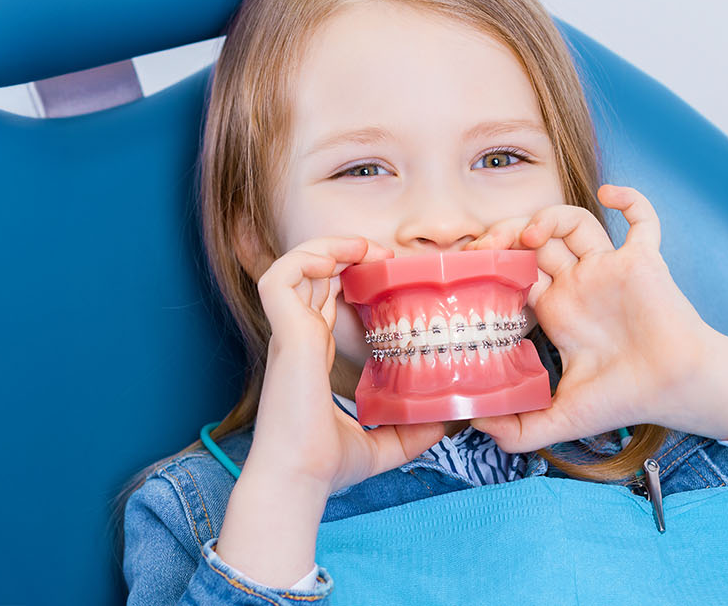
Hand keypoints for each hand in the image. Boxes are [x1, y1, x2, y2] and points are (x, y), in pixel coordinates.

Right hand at [245, 235, 448, 494]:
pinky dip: (307, 257)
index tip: (385, 277)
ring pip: (294, 267)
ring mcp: (289, 335)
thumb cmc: (324, 467)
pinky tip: (342, 259)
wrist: (299, 479)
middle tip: (383, 255)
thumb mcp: (380, 445)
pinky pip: (280, 277)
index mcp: (312, 358)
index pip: (324, 303)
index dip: (348, 281)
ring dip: (328, 247)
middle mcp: (297, 341)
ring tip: (364, 248)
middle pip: (312, 277)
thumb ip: (410, 432)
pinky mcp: (286, 335)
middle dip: (345, 255)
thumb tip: (447, 425)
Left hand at [466, 185, 727, 451]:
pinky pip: (642, 218)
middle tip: (487, 243)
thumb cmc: (627, 400)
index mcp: (559, 311)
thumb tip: (473, 423)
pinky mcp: (644, 261)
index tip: (472, 267)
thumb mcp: (562, 419)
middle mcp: (581, 285)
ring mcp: (611, 270)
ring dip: (550, 216)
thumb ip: (518, 429)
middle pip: (537, 241)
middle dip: (508, 233)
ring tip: (530, 233)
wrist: (677, 391)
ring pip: (575, 222)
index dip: (493, 264)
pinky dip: (630, 199)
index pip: (516, 273)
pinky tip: (610, 194)